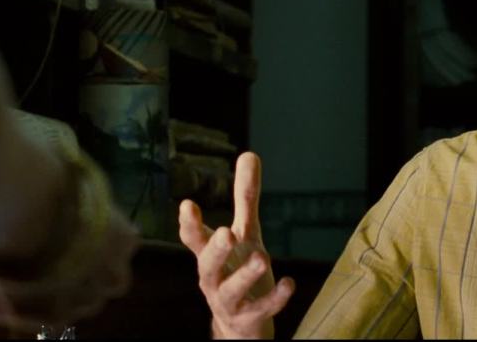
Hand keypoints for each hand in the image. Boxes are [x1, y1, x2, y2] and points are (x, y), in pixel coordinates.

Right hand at [179, 152, 293, 338]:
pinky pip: (261, 310)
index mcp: (211, 255)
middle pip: (207, 266)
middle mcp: (214, 278)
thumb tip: (249, 154)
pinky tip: (289, 284)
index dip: (189, 224)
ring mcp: (230, 301)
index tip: (188, 205)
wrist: (243, 322)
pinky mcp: (250, 318)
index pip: (194, 239)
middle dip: (215, 250)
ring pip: (230, 290)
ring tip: (262, 257)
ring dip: (245, 275)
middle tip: (227, 233)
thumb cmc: (239, 269)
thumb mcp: (246, 232)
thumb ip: (245, 198)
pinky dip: (275, 298)